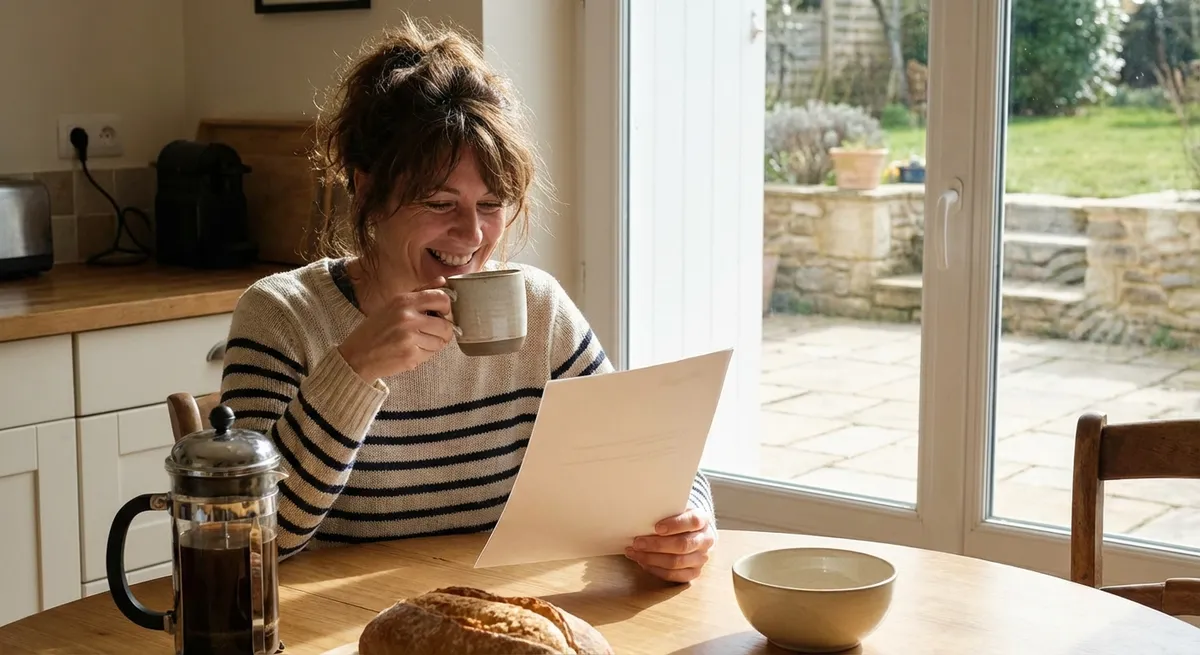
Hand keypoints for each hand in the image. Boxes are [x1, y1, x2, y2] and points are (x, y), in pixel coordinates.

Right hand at [338, 278, 457, 380]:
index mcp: (404, 301)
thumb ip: (420, 292)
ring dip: (434, 344)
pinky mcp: (410, 355)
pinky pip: (431, 354)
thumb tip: (443, 281)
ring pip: (441, 342)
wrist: (356, 356)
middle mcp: (407, 317)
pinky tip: (410, 350)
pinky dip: (425, 354)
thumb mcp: (394, 304)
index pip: (442, 298)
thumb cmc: (375, 329)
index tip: (442, 314)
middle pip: (446, 325)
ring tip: (417, 342)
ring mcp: (409, 337)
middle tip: (432, 333)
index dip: (447, 308)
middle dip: (443, 331)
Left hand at [624, 509, 715, 583]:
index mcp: (703, 519)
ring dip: (652, 559)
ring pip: (676, 562)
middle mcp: (706, 540)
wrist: (692, 532)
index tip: (657, 527)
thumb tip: (641, 515)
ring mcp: (701, 558)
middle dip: (657, 545)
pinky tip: (643, 563)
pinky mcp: (694, 572)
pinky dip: (656, 570)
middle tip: (637, 542)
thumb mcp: (675, 509)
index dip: (675, 525)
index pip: (693, 521)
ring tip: (635, 553)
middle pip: (682, 545)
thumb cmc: (678, 519)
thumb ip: (665, 512)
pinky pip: (674, 575)